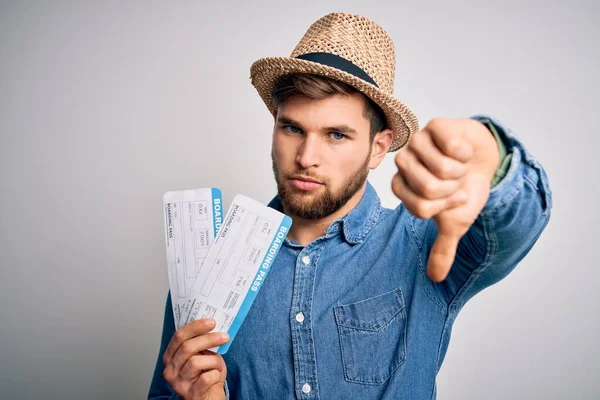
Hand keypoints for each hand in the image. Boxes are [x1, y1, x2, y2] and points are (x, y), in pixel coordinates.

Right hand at [162, 319, 228, 399]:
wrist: (210, 396)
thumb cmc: (206, 374)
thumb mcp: (202, 355)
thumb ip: (201, 342)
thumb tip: (212, 324)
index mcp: (171, 356)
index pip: (179, 336)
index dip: (195, 327)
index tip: (211, 322)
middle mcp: (171, 370)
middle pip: (187, 347)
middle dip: (208, 339)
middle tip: (224, 336)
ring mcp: (179, 383)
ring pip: (195, 362)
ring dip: (213, 360)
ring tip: (218, 364)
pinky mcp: (191, 394)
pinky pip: (205, 378)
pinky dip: (215, 374)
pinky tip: (216, 375)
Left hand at [392, 118, 498, 281]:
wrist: (483, 160)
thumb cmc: (465, 189)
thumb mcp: (456, 222)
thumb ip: (443, 248)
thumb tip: (436, 278)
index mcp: (401, 187)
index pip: (420, 208)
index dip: (445, 206)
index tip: (452, 198)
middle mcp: (403, 164)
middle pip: (428, 189)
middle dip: (453, 189)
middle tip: (456, 181)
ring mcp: (416, 143)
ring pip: (442, 169)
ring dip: (461, 171)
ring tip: (459, 166)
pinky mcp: (434, 126)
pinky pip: (453, 147)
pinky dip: (467, 153)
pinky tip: (463, 150)